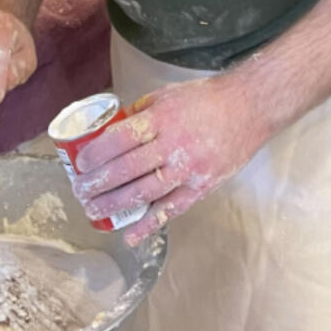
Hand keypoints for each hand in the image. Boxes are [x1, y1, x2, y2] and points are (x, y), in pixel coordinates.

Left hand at [70, 74, 269, 245]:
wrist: (250, 107)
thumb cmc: (208, 98)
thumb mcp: (168, 95)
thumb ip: (141, 112)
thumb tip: (112, 130)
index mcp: (162, 118)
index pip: (120, 139)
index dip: (96, 155)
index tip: (79, 164)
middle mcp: (174, 144)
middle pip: (127, 170)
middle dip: (98, 184)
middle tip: (80, 192)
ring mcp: (189, 168)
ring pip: (144, 192)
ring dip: (114, 205)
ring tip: (94, 211)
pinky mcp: (202, 185)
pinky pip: (172, 209)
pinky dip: (149, 224)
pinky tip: (130, 234)